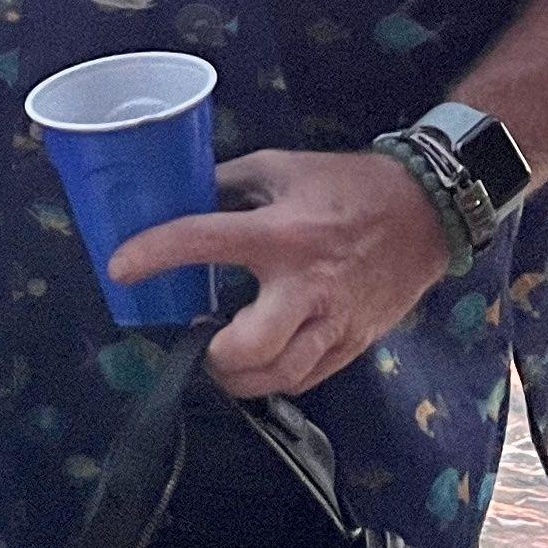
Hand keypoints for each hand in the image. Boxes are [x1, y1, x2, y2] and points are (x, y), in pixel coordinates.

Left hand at [109, 149, 450, 399]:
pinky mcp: (354, 343)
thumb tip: (180, 198)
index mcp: (282, 232)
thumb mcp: (281, 168)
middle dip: (213, 356)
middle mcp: (307, 285)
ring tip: (222, 359)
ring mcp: (335, 321)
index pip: (203, 242)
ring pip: (279, 377)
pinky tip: (259, 365)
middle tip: (197, 341)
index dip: (154, 254)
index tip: (120, 268)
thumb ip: (228, 185)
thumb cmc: (349, 186)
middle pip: (251, 347)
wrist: (428, 212)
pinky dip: (274, 379)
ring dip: (239, 378)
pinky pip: (307, 379)